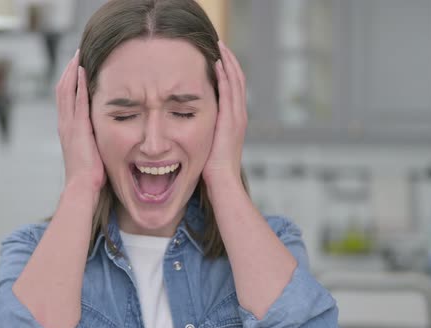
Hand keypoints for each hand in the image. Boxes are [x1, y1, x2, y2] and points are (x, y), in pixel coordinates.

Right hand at [56, 50, 105, 193]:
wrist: (82, 187)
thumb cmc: (90, 176)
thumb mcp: (91, 153)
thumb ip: (93, 140)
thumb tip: (103, 135)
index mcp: (67, 130)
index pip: (66, 100)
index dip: (70, 82)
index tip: (77, 68)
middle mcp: (65, 125)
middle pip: (62, 90)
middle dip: (69, 71)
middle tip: (76, 55)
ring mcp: (69, 125)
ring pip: (66, 91)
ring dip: (72, 72)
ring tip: (77, 56)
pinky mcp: (78, 128)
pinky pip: (77, 100)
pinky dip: (78, 83)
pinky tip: (82, 70)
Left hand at [202, 41, 247, 185]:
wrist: (222, 181)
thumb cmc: (212, 168)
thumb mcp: (208, 143)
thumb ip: (205, 129)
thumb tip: (191, 122)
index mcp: (234, 119)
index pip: (233, 87)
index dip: (227, 70)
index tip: (218, 55)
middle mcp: (239, 115)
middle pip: (237, 79)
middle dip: (229, 60)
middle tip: (220, 43)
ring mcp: (237, 117)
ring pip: (235, 81)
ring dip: (228, 62)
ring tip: (220, 46)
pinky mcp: (231, 120)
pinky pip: (229, 92)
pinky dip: (225, 76)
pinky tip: (218, 63)